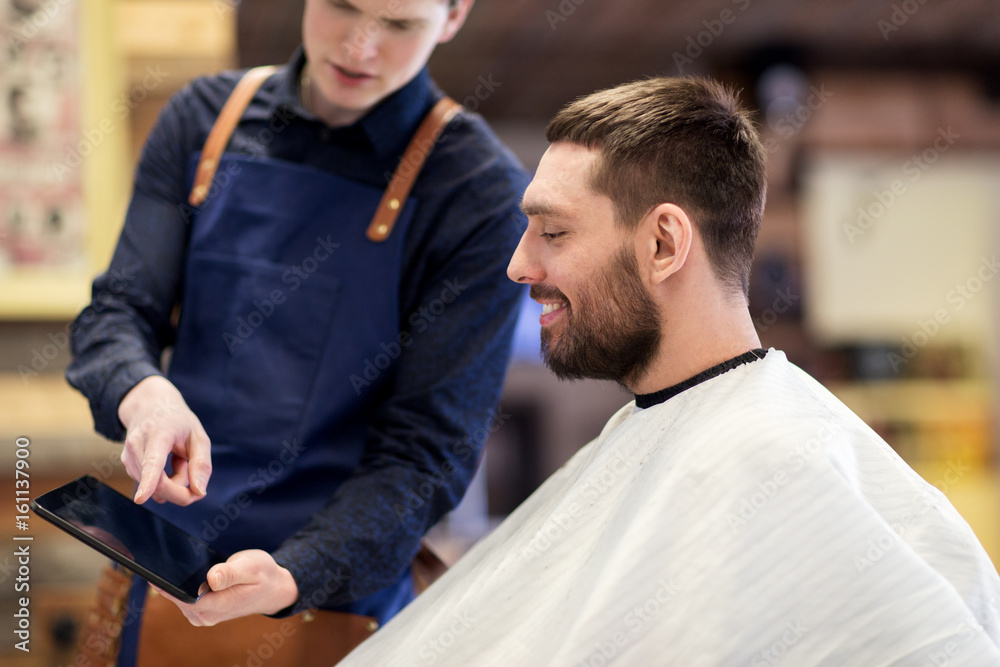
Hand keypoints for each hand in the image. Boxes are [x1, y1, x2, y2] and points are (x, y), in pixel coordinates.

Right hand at [118, 375, 211, 504]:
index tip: (140, 499)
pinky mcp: (127, 464)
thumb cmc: (178, 422)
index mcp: (158, 433)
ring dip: (174, 483)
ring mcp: (128, 455)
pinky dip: (164, 481)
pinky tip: (167, 463)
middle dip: (181, 491)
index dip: (149, 481)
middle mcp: (137, 444)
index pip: (153, 461)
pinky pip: (150, 486)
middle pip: (158, 484)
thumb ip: (201, 464)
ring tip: (179, 459)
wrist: (150, 405)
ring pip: (155, 489)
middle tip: (196, 479)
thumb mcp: (198, 437)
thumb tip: (199, 492)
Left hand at [155, 550, 299, 625]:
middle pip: (175, 597)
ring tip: (160, 559)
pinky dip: (177, 583)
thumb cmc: (264, 575)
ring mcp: (202, 615)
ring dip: (169, 580)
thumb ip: (231, 573)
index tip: (149, 568)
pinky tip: (174, 568)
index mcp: (217, 606)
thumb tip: (211, 579)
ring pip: (176, 597)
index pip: (181, 597)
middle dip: (163, 578)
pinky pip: (182, 596)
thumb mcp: (252, 567)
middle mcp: (206, 615)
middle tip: (152, 555)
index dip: (164, 584)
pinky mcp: (201, 610)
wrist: (273, 589)